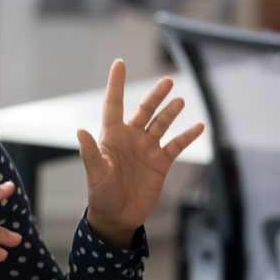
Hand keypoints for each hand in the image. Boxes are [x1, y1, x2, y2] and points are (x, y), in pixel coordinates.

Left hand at [78, 59, 204, 247]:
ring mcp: (147, 149)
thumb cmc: (101, 194)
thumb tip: (80, 131)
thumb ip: (90, 153)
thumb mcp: (95, 173)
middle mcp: (131, 138)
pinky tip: (198, 126)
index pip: (114, 104)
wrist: (118, 217)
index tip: (120, 62)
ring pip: (162, 124)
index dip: (116, 84)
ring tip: (180, 100)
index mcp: (112, 136)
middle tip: (167, 81)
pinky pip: (176, 145)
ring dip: (171, 112)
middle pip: (145, 110)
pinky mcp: (160, 162)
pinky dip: (188, 136)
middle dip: (155, 95)